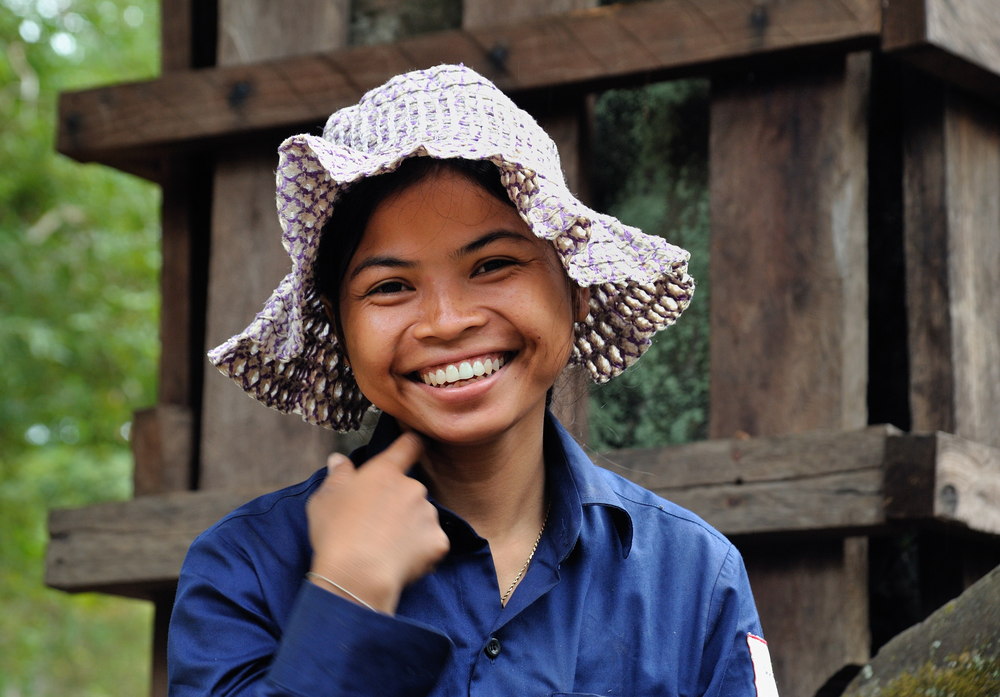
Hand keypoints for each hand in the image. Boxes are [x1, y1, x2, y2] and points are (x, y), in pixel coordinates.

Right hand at [306, 433, 449, 613]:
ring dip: (411, 527)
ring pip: (422, 517)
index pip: (408, 446)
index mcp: (386, 472)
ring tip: (387, 548)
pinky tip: (402, 562)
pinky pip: (432, 543)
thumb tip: (339, 459)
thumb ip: (337, 476)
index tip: (412, 446)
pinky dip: (421, 551)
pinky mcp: (439, 542)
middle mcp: (413, 488)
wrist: (358, 575)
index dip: (411, 444)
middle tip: (379, 525)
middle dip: (399, 502)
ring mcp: (429, 515)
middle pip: (411, 489)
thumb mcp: (325, 499)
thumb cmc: (336, 532)